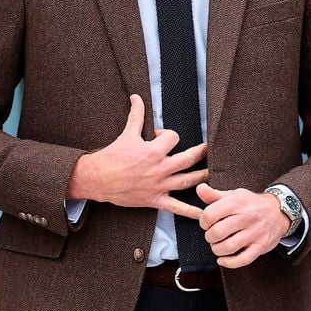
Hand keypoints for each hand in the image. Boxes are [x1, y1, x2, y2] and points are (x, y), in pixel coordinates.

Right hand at [66, 95, 208, 218]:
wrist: (97, 179)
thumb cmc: (111, 157)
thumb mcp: (126, 134)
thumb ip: (136, 115)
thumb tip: (137, 98)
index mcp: (153, 151)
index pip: (173, 138)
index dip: (169, 135)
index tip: (162, 137)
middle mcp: (159, 168)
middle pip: (188, 158)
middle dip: (201, 152)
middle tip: (209, 149)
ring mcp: (159, 185)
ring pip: (187, 181)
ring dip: (203, 177)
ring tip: (213, 174)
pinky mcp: (155, 200)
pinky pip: (176, 207)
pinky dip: (190, 212)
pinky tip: (203, 213)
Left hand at [197, 184, 289, 268]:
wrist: (279, 211)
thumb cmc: (252, 204)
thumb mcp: (234, 195)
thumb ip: (214, 195)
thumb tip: (200, 189)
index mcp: (237, 202)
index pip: (209, 215)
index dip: (203, 222)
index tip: (207, 223)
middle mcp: (247, 217)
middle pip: (217, 232)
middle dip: (209, 237)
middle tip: (212, 235)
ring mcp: (255, 232)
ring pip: (227, 247)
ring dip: (217, 249)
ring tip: (218, 245)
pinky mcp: (261, 246)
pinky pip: (242, 259)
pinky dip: (229, 262)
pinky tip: (223, 259)